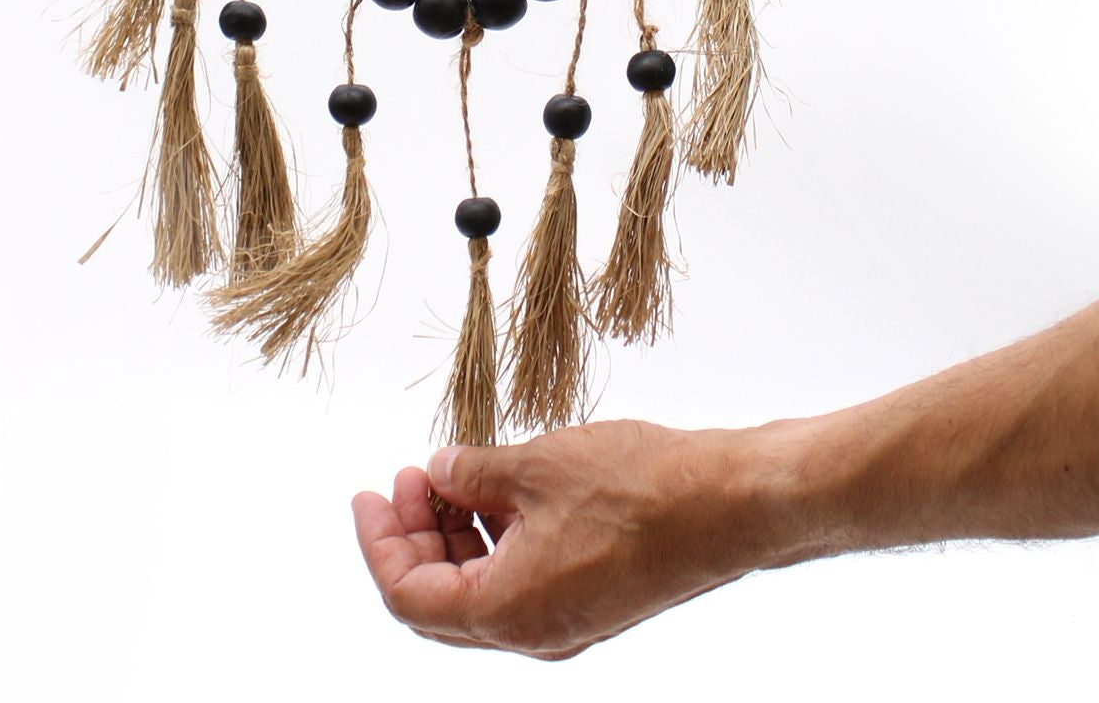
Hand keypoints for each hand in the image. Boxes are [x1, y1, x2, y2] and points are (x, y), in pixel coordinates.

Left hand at [351, 419, 798, 657]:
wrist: (730, 504)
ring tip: (452, 472)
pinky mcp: (593, 600)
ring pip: (481, 590)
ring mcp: (566, 621)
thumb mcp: (536, 465)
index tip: (368, 494)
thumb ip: (472, 473)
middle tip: (409, 475)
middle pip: (441, 600)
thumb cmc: (641, 488)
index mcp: (509, 610)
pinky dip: (496, 539)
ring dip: (456, 534)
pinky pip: (520, 581)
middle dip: (415, 535)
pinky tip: (499, 488)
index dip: (380, 542)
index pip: (411, 596)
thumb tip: (438, 470)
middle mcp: (533, 632)